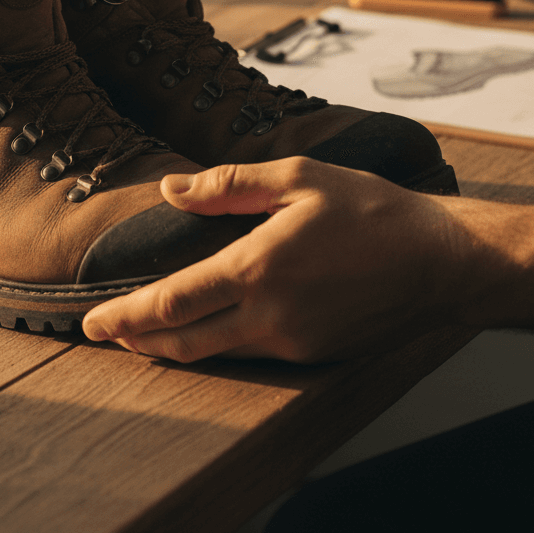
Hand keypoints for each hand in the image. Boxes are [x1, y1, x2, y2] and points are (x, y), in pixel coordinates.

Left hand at [81, 158, 473, 363]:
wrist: (442, 261)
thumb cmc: (370, 211)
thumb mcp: (297, 177)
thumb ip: (227, 185)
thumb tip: (170, 189)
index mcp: (258, 267)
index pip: (172, 302)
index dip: (126, 316)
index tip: (91, 321)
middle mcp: (269, 314)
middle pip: (182, 341)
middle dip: (136, 340)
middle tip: (102, 332)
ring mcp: (291, 342)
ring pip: (213, 353)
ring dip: (170, 347)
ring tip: (140, 336)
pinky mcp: (311, 355)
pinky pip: (248, 353)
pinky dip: (214, 345)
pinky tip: (203, 330)